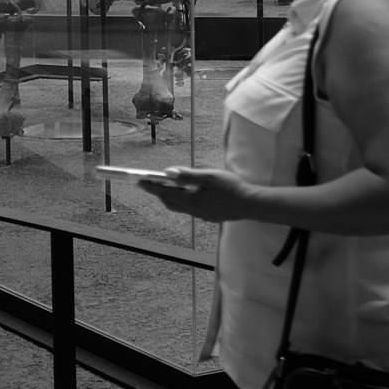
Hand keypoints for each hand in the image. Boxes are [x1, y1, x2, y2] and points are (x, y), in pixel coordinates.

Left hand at [142, 167, 256, 222]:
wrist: (250, 205)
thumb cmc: (231, 187)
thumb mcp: (210, 177)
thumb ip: (188, 176)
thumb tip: (167, 173)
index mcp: (191, 200)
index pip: (165, 193)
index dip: (151, 187)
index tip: (139, 181)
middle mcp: (193, 210)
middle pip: (170, 202)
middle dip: (159, 193)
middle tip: (151, 183)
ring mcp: (201, 215)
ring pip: (179, 207)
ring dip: (171, 197)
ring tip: (168, 187)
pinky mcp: (208, 216)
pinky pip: (189, 209)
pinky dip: (183, 200)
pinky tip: (189, 194)